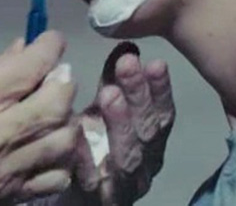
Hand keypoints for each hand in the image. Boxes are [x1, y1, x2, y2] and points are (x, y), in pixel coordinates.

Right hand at [0, 31, 84, 204]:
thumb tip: (23, 48)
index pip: (27, 68)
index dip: (49, 47)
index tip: (51, 41)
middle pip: (56, 102)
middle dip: (63, 81)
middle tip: (54, 75)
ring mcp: (9, 168)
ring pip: (64, 138)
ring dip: (66, 117)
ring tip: (52, 110)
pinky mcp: (16, 193)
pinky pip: (59, 176)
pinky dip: (61, 157)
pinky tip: (47, 146)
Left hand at [70, 42, 174, 205]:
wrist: (71, 193)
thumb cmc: (91, 146)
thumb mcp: (104, 109)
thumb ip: (114, 81)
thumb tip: (126, 46)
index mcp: (150, 141)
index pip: (163, 114)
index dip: (160, 89)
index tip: (154, 61)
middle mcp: (144, 164)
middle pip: (148, 131)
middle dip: (140, 96)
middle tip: (128, 65)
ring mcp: (123, 185)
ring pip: (127, 156)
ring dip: (120, 122)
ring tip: (108, 94)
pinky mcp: (98, 199)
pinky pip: (92, 177)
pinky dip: (86, 154)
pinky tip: (78, 131)